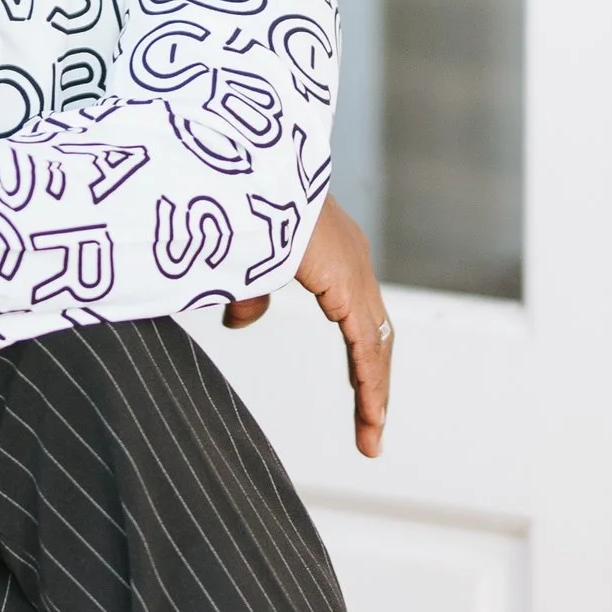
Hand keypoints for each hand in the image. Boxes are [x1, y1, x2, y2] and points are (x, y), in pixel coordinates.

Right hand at [220, 194, 389, 459]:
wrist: (240, 172)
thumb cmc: (236, 199)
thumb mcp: (243, 258)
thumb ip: (248, 292)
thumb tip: (240, 323)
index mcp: (332, 251)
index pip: (356, 315)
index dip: (359, 357)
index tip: (359, 394)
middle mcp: (353, 261)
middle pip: (373, 336)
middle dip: (372, 383)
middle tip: (371, 426)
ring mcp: (355, 274)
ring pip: (375, 348)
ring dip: (374, 395)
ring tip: (371, 438)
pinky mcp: (349, 288)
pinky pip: (366, 348)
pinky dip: (370, 385)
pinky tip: (372, 418)